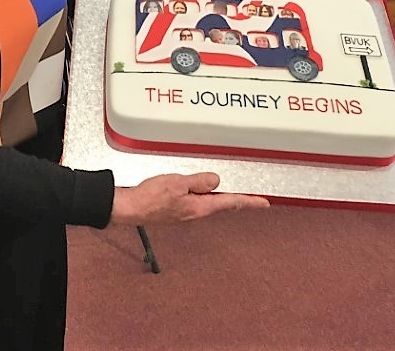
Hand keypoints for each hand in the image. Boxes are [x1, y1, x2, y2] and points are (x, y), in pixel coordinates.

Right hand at [109, 172, 268, 225]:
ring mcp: (186, 212)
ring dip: (218, 195)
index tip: (264, 204)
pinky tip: (198, 188)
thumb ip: (199, 182)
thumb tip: (216, 181)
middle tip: (251, 197)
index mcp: (199, 207)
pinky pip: (195, 200)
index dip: (249, 202)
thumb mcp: (178, 183)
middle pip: (221, 204)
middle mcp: (195, 212)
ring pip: (208, 202)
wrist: (130, 208)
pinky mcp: (176, 209)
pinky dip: (201, 193)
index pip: (230, 202)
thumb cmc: (150, 198)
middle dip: (236, 199)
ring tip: (226, 188)